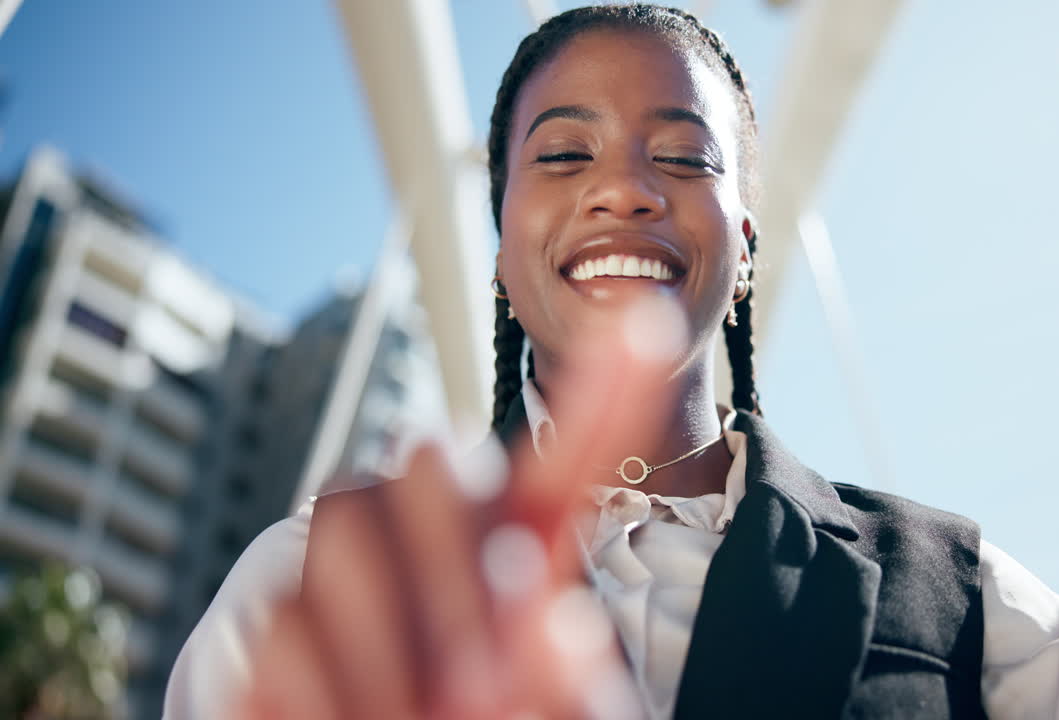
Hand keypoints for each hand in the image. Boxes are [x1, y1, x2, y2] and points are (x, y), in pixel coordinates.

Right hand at [236, 300, 684, 718]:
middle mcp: (431, 540)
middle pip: (429, 461)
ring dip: (387, 641)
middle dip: (452, 565)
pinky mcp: (266, 619)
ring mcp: (346, 571)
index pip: (561, 469)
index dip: (603, 401)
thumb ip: (563, 682)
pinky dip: (323, 690)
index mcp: (515, 557)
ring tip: (418, 715)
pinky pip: (281, 616)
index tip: (645, 328)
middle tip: (482, 683)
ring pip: (345, 522)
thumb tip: (553, 625)